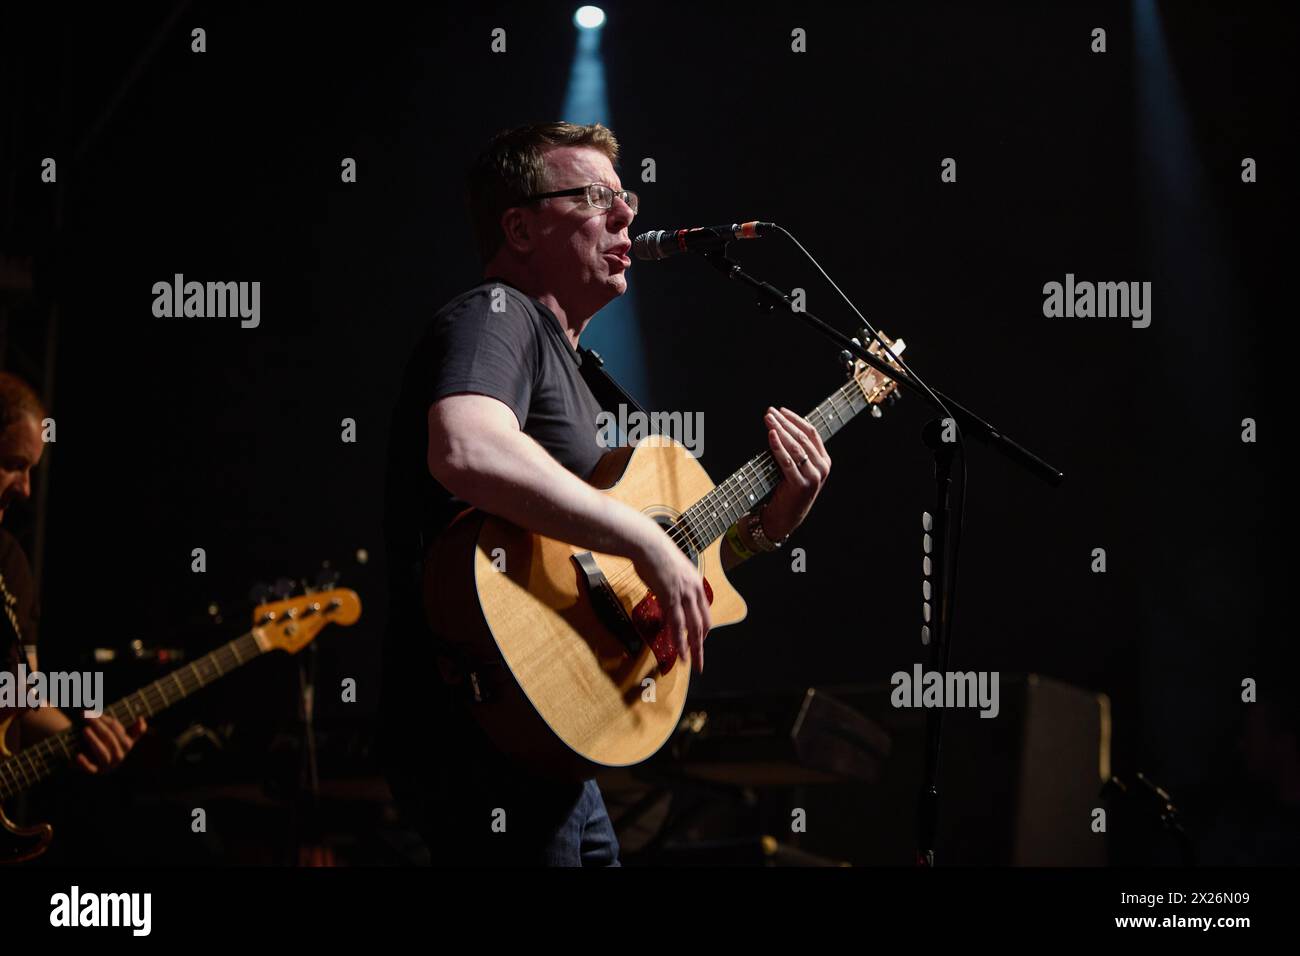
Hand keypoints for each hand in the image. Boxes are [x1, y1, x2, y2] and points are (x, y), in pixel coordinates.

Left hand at [74, 715, 146, 774]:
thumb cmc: (107, 743)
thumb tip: (141, 719)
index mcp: (127, 745)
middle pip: (110, 738)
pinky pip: (90, 768)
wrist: (94, 761)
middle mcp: (119, 755)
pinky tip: (78, 756)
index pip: (119, 730)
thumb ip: (132, 729)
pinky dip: (84, 763)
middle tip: (86, 715)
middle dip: (98, 725)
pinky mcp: (95, 772)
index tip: (95, 713)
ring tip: (85, 730)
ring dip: (94, 740)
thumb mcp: (120, 736)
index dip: (107, 721)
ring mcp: (107, 765)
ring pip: (102, 752)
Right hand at [632, 520, 711, 673]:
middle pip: (702, 624)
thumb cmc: (656, 554)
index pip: (704, 613)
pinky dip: (678, 640)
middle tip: (700, 661)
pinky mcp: (670, 597)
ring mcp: (683, 594)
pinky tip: (678, 651)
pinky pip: (676, 624)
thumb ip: (677, 583)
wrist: (648, 543)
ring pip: (691, 628)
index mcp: (696, 583)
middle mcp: (694, 590)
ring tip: (691, 663)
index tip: (699, 641)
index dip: (703, 630)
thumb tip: (671, 593)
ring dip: (691, 648)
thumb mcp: (673, 569)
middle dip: (701, 645)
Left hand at [761, 406, 830, 540]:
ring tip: (768, 420)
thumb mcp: (798, 468)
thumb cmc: (788, 491)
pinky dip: (777, 447)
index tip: (780, 410)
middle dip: (784, 423)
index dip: (795, 419)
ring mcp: (813, 477)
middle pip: (802, 438)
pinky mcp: (800, 485)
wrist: (785, 519)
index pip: (812, 432)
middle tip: (769, 412)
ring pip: (796, 447)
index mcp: (825, 461)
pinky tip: (770, 436)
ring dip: (780, 431)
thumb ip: (796, 451)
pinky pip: (787, 461)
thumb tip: (779, 425)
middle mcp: (822, 468)